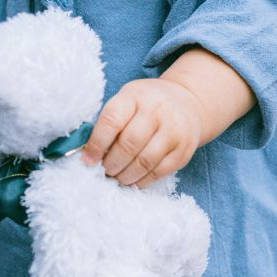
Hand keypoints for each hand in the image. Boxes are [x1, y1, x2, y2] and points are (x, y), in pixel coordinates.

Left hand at [79, 78, 205, 187]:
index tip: (88, 160)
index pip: (112, 121)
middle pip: (129, 145)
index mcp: (135, 96)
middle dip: (111, 163)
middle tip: (104, 170)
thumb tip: (89, 154)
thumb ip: (109, 122)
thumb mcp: (128, 99)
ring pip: (144, 161)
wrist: (188, 101)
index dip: (96, 144)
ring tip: (117, 177)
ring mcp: (173, 130)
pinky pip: (159, 172)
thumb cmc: (147, 104)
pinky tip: (133, 180)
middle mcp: (156, 110)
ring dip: (125, 175)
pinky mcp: (183, 150)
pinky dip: (142, 180)